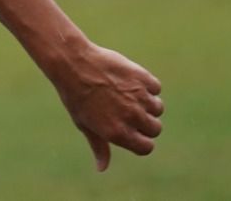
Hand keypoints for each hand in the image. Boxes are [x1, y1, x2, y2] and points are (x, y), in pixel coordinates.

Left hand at [53, 44, 163, 170]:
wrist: (72, 62)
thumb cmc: (75, 95)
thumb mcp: (84, 124)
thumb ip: (99, 147)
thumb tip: (101, 168)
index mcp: (118, 132)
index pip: (147, 147)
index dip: (141, 141)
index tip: (132, 132)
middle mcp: (131, 116)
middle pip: (155, 128)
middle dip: (145, 123)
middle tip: (128, 111)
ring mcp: (138, 96)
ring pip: (158, 108)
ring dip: (148, 104)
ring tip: (128, 95)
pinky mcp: (141, 77)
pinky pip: (156, 88)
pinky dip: (148, 86)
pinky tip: (130, 81)